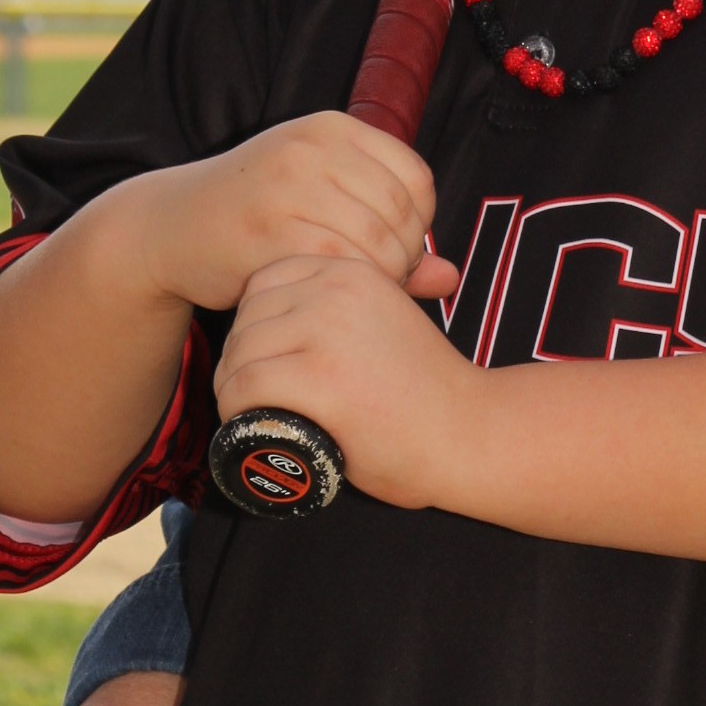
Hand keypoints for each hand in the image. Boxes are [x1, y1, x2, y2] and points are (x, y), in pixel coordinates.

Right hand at [125, 113, 448, 317]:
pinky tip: (325, 294)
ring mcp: (288, 185)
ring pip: (376, 242)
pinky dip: (345, 287)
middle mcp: (313, 148)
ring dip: (378, 277)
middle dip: (403, 257)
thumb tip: (451, 277)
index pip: (417, 177)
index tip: (397, 248)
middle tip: (377, 279)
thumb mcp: (324, 205)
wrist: (172, 227)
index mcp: (333, 129)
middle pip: (402, 214)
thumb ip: (389, 235)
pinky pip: (337, 265)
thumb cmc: (258, 219)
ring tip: (353, 288)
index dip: (420, 223)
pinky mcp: (267, 228)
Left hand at [215, 252, 473, 504]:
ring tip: (256, 415)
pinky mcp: (319, 378)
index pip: (263, 283)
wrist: (471, 435)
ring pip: (238, 354)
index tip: (274, 362)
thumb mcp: (389, 318)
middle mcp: (336, 290)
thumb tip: (297, 311)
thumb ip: (351, 304)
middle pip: (245, 319)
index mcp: (352, 270)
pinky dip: (237, 413)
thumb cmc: (428, 390)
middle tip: (260, 398)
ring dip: (234, 390)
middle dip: (242, 360)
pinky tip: (254, 427)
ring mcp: (327, 332)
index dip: (256, 326)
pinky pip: (244, 388)